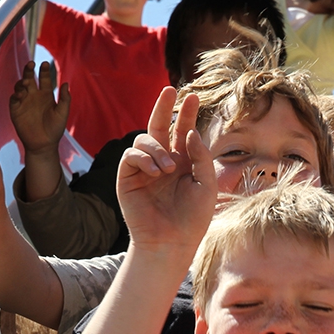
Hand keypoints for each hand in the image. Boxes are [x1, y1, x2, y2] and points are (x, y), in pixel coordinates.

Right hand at [9, 61, 69, 153]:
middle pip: (29, 78)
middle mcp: (34, 96)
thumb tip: (66, 83)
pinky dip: (15, 94)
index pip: (44, 79)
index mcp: (46, 95)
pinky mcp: (16, 110)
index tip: (44, 64)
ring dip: (22, 81)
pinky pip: (13, 99)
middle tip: (31, 64)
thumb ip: (65, 99)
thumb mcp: (62, 114)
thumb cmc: (55, 130)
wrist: (43, 145)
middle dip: (29, 70)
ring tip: (26, 82)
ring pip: (20, 86)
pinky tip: (20, 94)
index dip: (44, 71)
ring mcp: (24, 102)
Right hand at [117, 87, 216, 259]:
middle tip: (170, 90)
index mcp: (183, 162)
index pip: (183, 131)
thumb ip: (200, 155)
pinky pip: (130, 154)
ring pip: (144, 139)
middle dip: (164, 107)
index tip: (193, 97)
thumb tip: (188, 131)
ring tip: (168, 169)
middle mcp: (162, 162)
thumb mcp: (207, 184)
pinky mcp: (127, 178)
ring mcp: (143, 169)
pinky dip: (143, 157)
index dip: (187, 114)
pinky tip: (156, 172)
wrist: (171, 243)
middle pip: (160, 126)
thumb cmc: (192, 219)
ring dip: (157, 149)